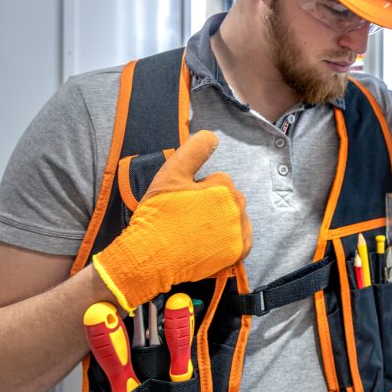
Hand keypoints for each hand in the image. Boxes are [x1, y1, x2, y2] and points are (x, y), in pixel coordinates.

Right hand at [92, 130, 251, 312]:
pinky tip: (209, 242)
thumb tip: (212, 135)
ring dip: (222, 220)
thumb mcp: (170, 173)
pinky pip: (241, 238)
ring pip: (235, 217)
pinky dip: (229, 239)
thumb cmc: (158, 214)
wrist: (150, 257)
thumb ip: (194, 150)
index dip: (197, 189)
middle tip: (187, 217)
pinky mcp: (239, 252)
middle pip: (229, 198)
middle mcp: (237, 207)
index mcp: (224, 186)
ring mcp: (239, 231)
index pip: (217, 180)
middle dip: (212, 203)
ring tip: (195, 231)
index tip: (182, 202)